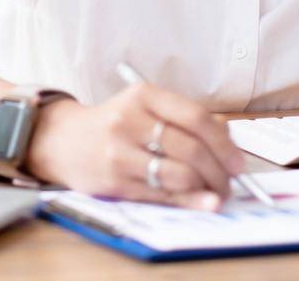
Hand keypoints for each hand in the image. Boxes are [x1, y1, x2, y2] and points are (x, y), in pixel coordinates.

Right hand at [24, 83, 247, 210]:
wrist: (61, 140)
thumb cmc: (114, 123)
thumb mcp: (144, 107)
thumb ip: (182, 119)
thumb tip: (228, 144)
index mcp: (143, 96)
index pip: (196, 118)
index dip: (224, 143)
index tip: (238, 161)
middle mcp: (130, 121)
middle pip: (191, 150)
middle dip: (219, 171)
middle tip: (230, 182)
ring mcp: (120, 153)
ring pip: (179, 174)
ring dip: (207, 189)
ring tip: (216, 193)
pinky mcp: (115, 181)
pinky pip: (161, 194)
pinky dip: (189, 201)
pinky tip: (203, 203)